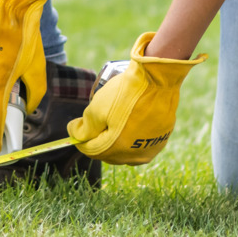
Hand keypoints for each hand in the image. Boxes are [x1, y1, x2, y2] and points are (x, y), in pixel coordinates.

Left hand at [67, 31, 206, 164]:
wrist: (158, 80)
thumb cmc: (126, 93)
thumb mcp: (97, 109)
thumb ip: (84, 128)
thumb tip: (77, 135)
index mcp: (116, 150)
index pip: (91, 150)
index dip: (81, 138)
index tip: (76, 125)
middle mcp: (134, 156)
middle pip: (108, 152)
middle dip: (98, 139)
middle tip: (94, 121)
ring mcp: (150, 150)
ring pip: (125, 149)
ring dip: (115, 139)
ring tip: (112, 121)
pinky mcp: (162, 141)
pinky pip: (141, 144)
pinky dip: (132, 137)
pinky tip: (130, 123)